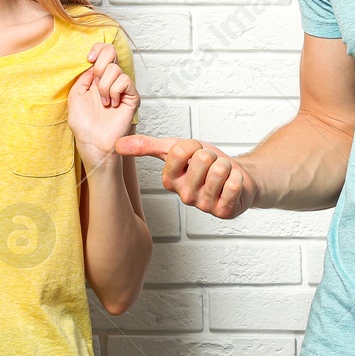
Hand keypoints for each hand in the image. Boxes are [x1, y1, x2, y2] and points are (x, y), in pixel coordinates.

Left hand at [67, 41, 138, 170]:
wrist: (93, 141)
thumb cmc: (83, 124)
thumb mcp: (75, 95)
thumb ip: (83, 76)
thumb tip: (93, 63)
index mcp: (96, 77)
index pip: (102, 51)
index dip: (97, 49)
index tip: (89, 58)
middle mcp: (110, 80)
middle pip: (111, 52)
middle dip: (99, 66)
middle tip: (95, 83)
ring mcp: (122, 88)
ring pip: (115, 70)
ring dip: (104, 86)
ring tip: (103, 102)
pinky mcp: (131, 97)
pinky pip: (125, 81)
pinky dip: (115, 91)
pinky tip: (112, 104)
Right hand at [113, 134, 258, 218]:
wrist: (237, 175)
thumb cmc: (206, 163)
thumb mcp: (175, 148)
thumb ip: (147, 146)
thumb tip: (117, 144)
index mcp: (170, 181)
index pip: (179, 151)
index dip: (193, 146)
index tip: (195, 154)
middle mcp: (184, 196)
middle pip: (202, 160)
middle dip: (212, 156)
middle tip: (211, 166)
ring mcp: (204, 205)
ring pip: (218, 171)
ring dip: (226, 166)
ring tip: (222, 174)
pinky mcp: (224, 211)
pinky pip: (233, 185)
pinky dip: (237, 179)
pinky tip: (232, 184)